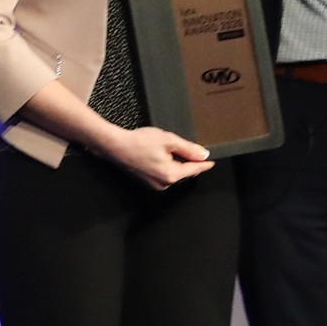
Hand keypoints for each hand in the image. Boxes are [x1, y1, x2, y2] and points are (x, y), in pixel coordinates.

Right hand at [91, 124, 213, 189]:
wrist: (115, 146)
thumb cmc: (138, 142)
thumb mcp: (168, 140)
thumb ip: (188, 149)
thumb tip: (202, 154)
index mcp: (171, 175)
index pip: (193, 170)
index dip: (204, 165)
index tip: (211, 163)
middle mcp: (163, 184)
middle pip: (183, 173)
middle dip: (188, 162)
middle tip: (189, 150)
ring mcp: (154, 185)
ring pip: (173, 174)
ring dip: (176, 164)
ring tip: (168, 149)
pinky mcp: (147, 182)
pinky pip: (163, 175)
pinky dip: (166, 166)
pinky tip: (159, 155)